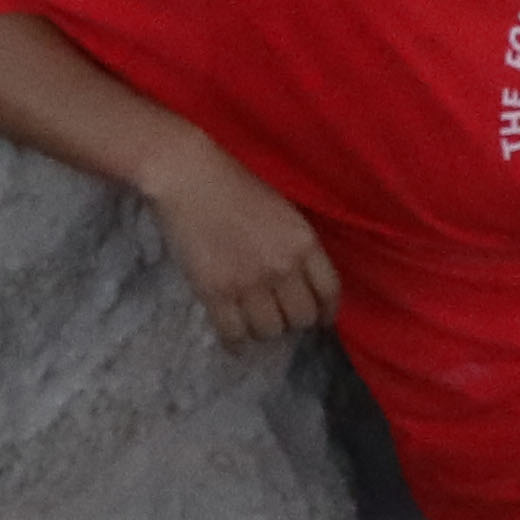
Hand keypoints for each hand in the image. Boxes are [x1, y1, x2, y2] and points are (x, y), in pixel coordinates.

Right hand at [142, 143, 338, 346]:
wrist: (189, 177)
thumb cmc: (236, 186)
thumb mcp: (285, 213)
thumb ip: (298, 247)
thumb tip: (305, 284)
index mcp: (304, 242)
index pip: (329, 292)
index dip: (326, 313)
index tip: (320, 321)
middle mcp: (282, 267)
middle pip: (301, 318)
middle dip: (292, 321)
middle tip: (279, 315)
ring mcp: (249, 282)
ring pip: (269, 331)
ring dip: (264, 330)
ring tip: (254, 321)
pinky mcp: (216, 292)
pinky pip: (233, 332)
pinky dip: (236, 342)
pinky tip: (235, 340)